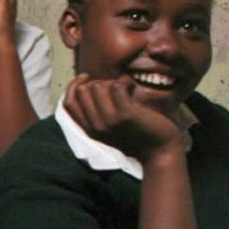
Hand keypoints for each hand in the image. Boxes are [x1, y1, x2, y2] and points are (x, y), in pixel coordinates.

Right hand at [60, 75, 182, 160]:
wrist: (159, 151)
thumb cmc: (137, 135)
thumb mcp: (109, 128)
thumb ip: (96, 113)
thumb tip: (88, 85)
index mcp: (89, 130)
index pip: (68, 103)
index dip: (73, 85)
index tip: (86, 77)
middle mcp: (96, 127)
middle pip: (82, 92)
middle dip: (97, 82)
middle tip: (115, 86)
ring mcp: (109, 121)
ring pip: (97, 87)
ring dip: (112, 81)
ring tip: (126, 88)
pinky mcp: (125, 115)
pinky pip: (117, 86)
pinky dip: (125, 81)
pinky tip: (133, 87)